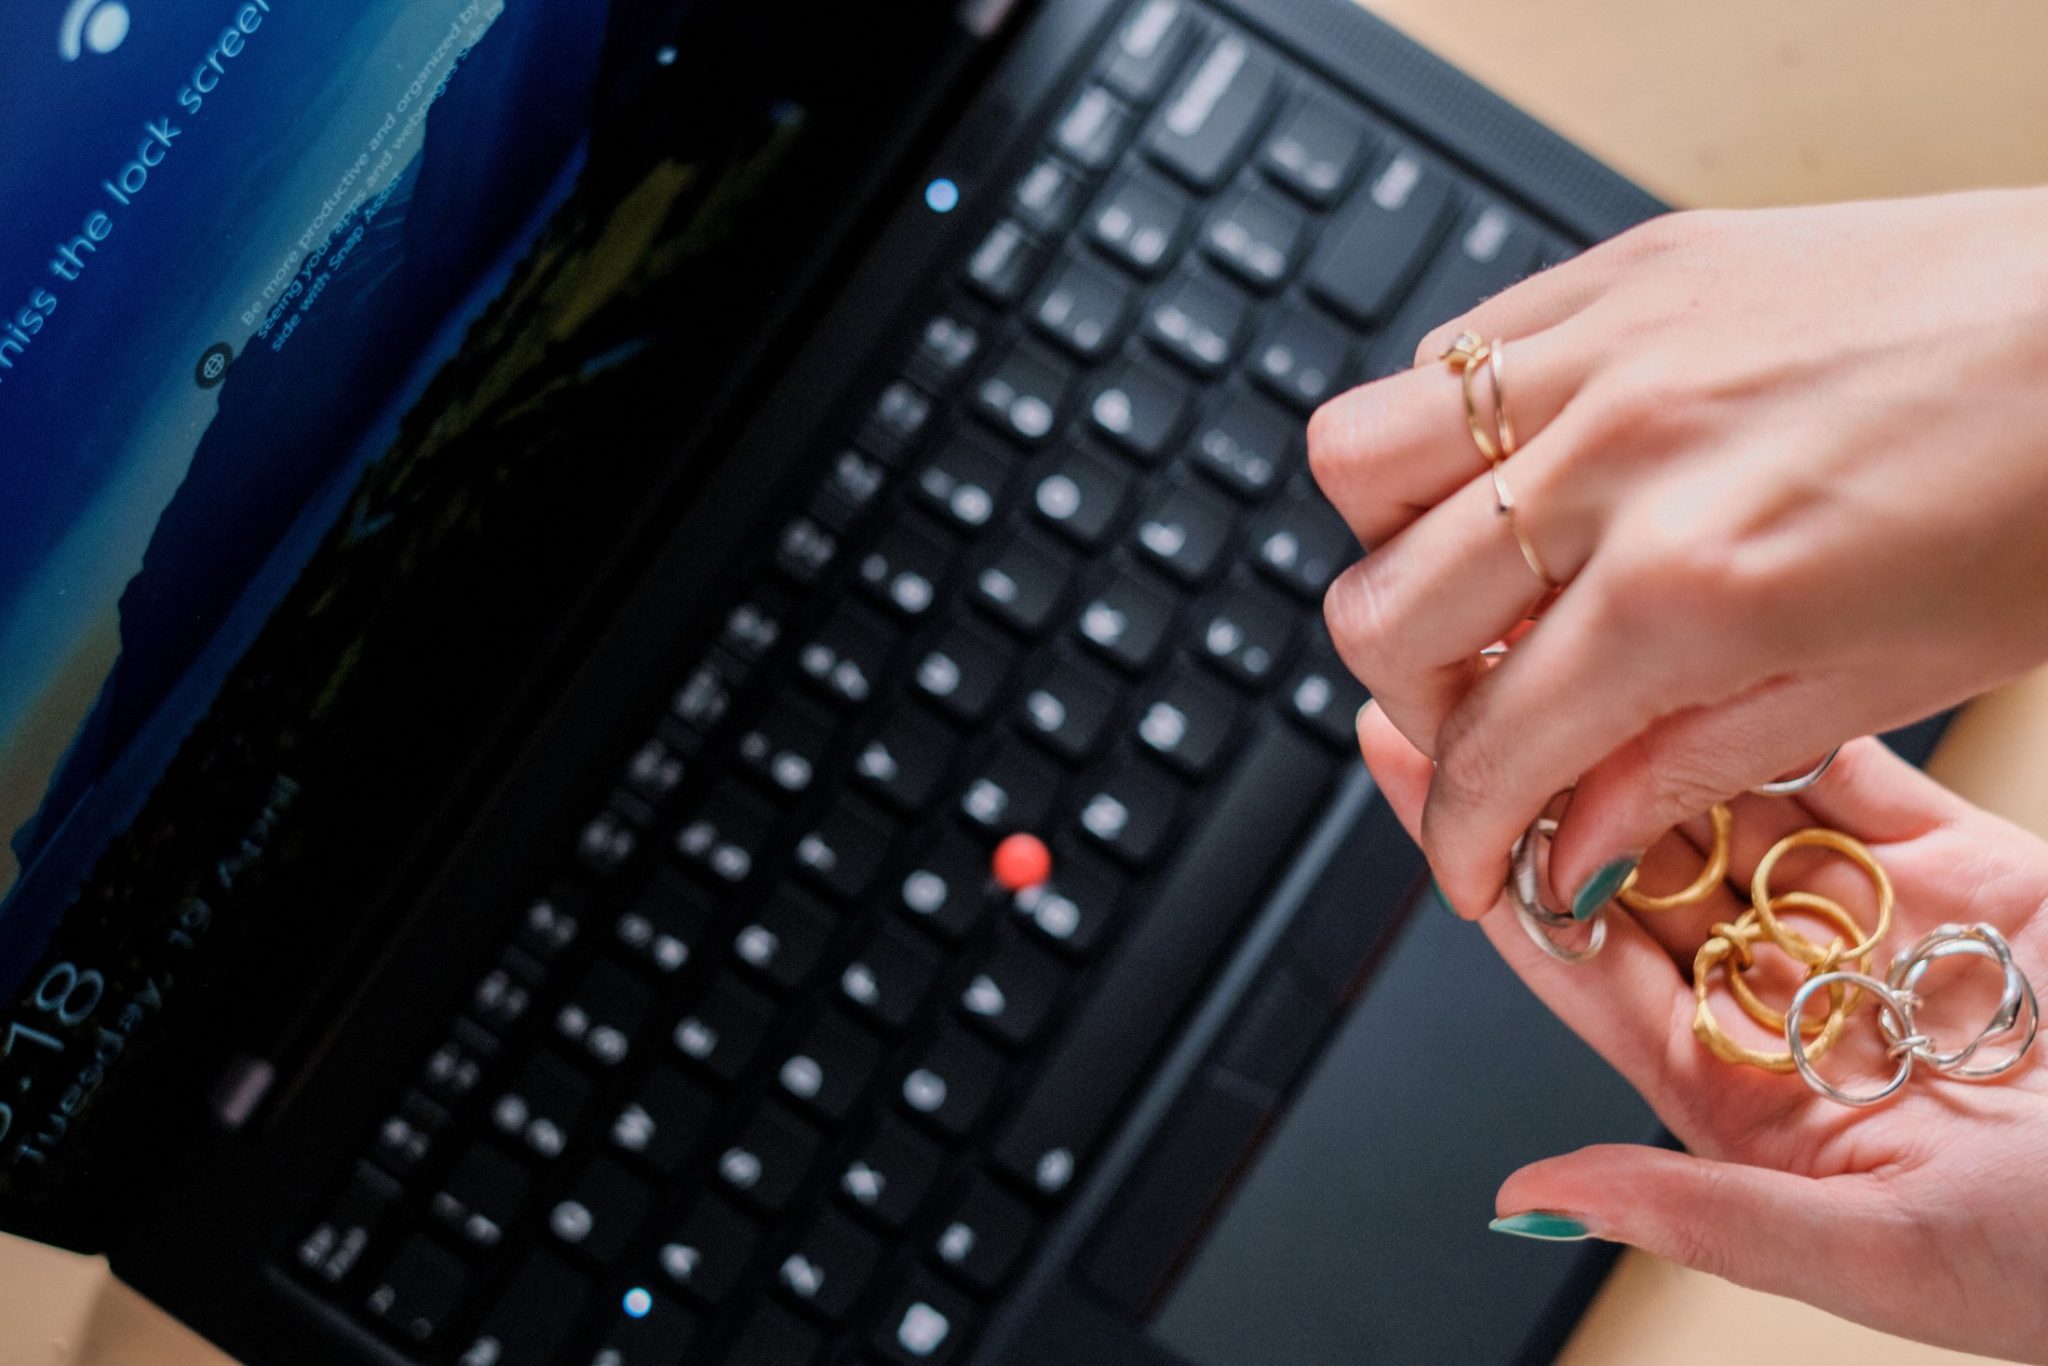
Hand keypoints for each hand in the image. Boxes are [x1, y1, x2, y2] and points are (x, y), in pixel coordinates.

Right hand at [1310, 189, 2047, 918]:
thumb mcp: (1886, 681)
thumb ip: (1685, 758)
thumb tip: (1572, 830)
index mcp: (1696, 585)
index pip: (1492, 744)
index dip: (1464, 830)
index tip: (1475, 853)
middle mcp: (1623, 453)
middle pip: (1379, 611)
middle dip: (1414, 704)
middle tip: (1490, 722)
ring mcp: (1613, 344)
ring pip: (1357, 459)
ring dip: (1393, 548)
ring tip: (1482, 587)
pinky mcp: (1628, 267)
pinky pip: (1448, 350)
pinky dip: (1451, 435)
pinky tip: (1532, 480)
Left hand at [1360, 710, 2047, 1362]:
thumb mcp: (1884, 1254)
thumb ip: (1701, 1209)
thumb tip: (1533, 1190)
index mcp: (1750, 1104)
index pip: (1584, 963)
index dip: (1494, 865)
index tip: (1414, 774)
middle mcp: (1803, 1009)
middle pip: (1638, 870)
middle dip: (1548, 772)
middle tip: (1464, 672)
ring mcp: (1888, 934)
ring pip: (1735, 813)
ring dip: (1646, 731)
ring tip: (1558, 641)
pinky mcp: (1983, 877)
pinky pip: (1865, 785)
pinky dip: (1795, 723)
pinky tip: (1719, 658)